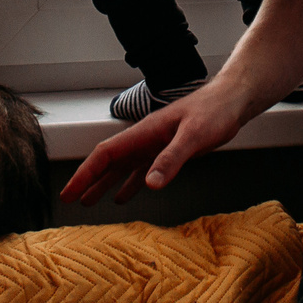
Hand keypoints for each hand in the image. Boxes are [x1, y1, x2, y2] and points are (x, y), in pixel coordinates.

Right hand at [61, 77, 251, 205]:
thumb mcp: (194, 136)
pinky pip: (141, 171)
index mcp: (144, 132)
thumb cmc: (214, 112)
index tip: (69, 192)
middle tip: (69, 199)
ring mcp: (154, 145)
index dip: (85, 174)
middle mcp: (145, 139)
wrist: (232, 101)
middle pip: (108, 162)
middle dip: (88, 180)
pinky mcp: (168, 151)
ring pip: (122, 168)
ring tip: (89, 201)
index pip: (106, 154)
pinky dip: (129, 184)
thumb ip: (172, 159)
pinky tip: (123, 197)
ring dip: (104, 184)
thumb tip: (150, 184)